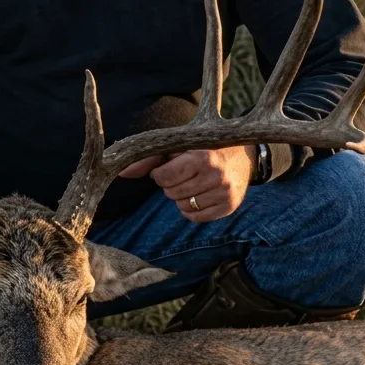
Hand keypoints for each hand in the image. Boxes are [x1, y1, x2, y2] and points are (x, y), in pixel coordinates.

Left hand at [119, 146, 257, 221]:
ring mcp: (224, 193)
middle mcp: (216, 176)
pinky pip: (195, 217)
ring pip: (182, 206)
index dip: (160, 174)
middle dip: (171, 185)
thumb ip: (148, 159)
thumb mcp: (178, 147)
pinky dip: (191, 208)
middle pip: (171, 193)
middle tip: (184, 174)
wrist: (244, 156)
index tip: (167, 167)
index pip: (164, 177)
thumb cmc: (202, 148)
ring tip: (193, 183)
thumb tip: (120, 173)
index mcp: (202, 157)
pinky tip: (199, 194)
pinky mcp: (228, 207)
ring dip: (181, 197)